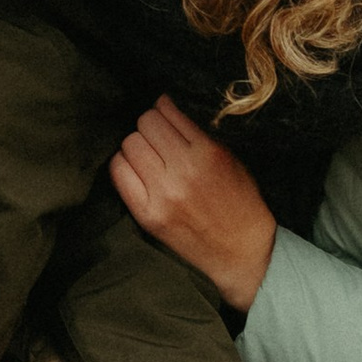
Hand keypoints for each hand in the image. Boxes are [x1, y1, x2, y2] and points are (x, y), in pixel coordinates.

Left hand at [110, 97, 278, 311]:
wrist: (242, 252)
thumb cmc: (240, 202)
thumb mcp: (229, 159)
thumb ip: (196, 134)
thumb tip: (164, 108)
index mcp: (207, 153)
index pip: (165, 112)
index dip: (162, 109)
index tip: (164, 114)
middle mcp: (183, 171)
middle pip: (144, 125)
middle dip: (150, 127)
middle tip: (157, 137)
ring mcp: (162, 195)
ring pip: (129, 145)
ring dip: (137, 145)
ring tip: (148, 155)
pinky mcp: (147, 215)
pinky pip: (119, 173)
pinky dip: (124, 165)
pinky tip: (137, 169)